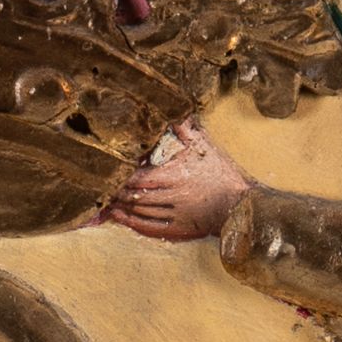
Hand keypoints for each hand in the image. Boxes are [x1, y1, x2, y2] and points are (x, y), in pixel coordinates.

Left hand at [103, 118, 251, 243]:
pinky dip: (131, 223)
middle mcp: (174, 197)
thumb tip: (172, 111)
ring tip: (106, 201)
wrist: (240, 204)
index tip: (111, 171)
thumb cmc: (222, 173)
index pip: (142, 177)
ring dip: (121, 207)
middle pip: (137, 196)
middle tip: (102, 187)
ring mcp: (175, 216)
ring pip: (139, 212)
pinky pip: (148, 228)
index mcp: (177, 175)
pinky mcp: (177, 231)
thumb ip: (185, 129)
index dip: (124, 176)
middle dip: (118, 192)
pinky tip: (120, 217)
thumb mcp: (205, 146)